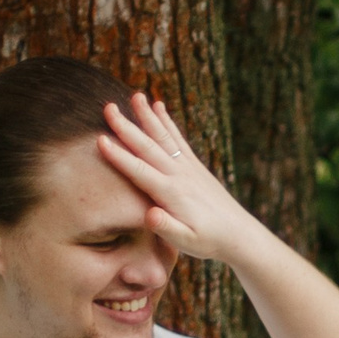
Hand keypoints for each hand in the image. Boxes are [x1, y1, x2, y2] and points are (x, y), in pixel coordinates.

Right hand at [96, 94, 246, 267]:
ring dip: (147, 116)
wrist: (238, 234)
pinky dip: (167, 122)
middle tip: (107, 107)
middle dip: (126, 127)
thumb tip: (150, 215)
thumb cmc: (208, 241)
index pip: (140, 171)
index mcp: (171, 193)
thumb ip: (167, 228)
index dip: (119, 156)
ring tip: (135, 95)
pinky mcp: (194, 165)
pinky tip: (159, 106)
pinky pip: (177, 139)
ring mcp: (187, 167)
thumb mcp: (186, 242)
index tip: (100, 140)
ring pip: (163, 137)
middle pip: (148, 147)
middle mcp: (178, 175)